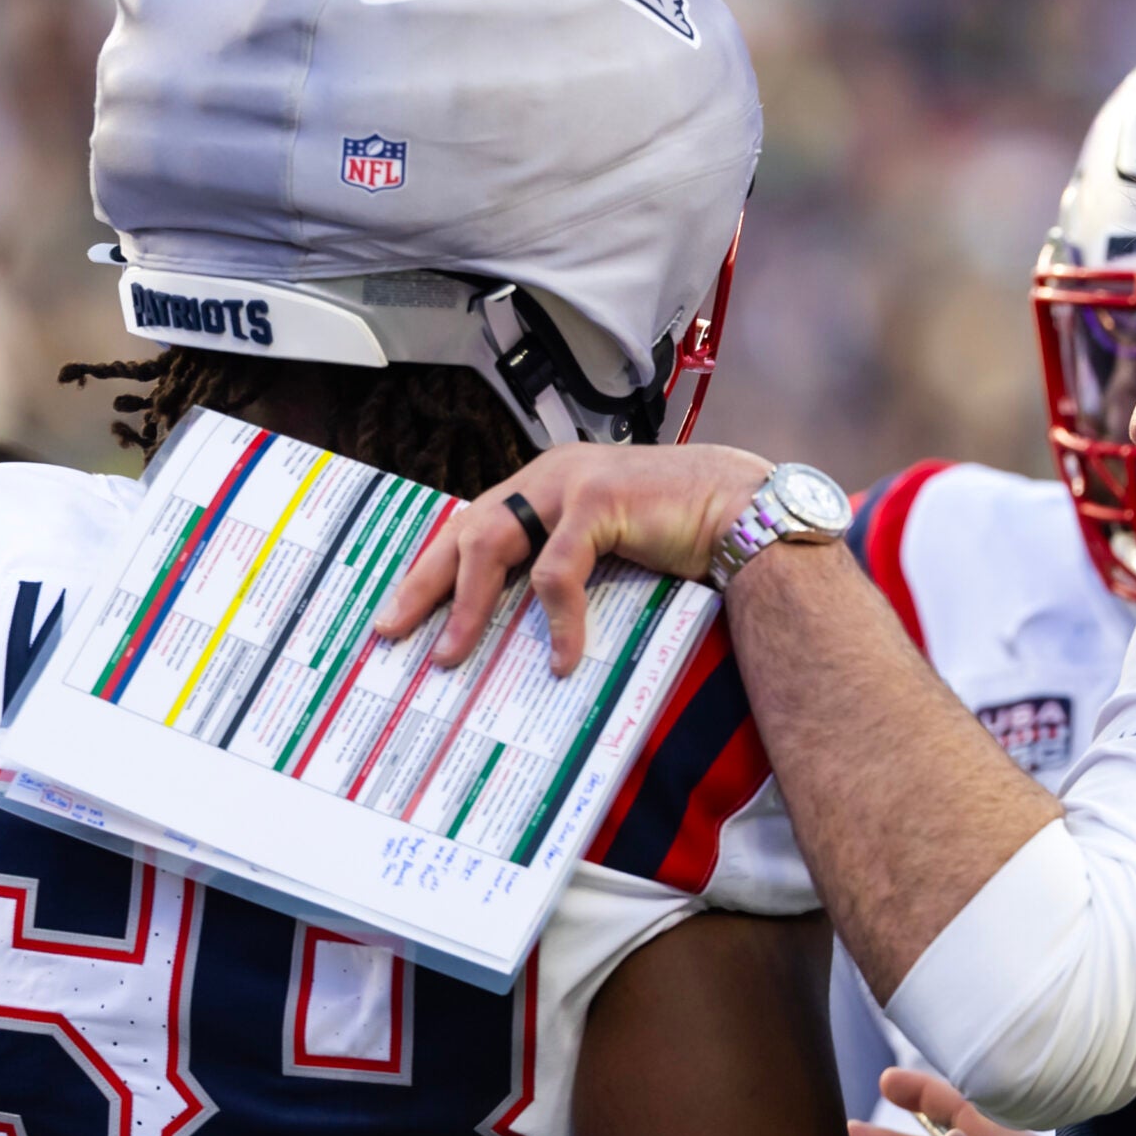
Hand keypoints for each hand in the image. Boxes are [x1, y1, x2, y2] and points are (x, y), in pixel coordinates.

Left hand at [376, 443, 770, 674]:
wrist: (743, 509)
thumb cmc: (684, 532)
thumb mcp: (609, 549)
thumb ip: (566, 564)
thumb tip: (526, 624)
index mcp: (547, 485)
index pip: (473, 526)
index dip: (434, 571)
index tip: (403, 613)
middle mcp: (549, 476)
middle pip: (465, 531)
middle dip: (424, 585)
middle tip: (392, 630)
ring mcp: (571, 482)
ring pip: (493, 545)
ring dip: (469, 607)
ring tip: (453, 653)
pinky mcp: (597, 501)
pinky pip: (557, 570)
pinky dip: (556, 619)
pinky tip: (562, 659)